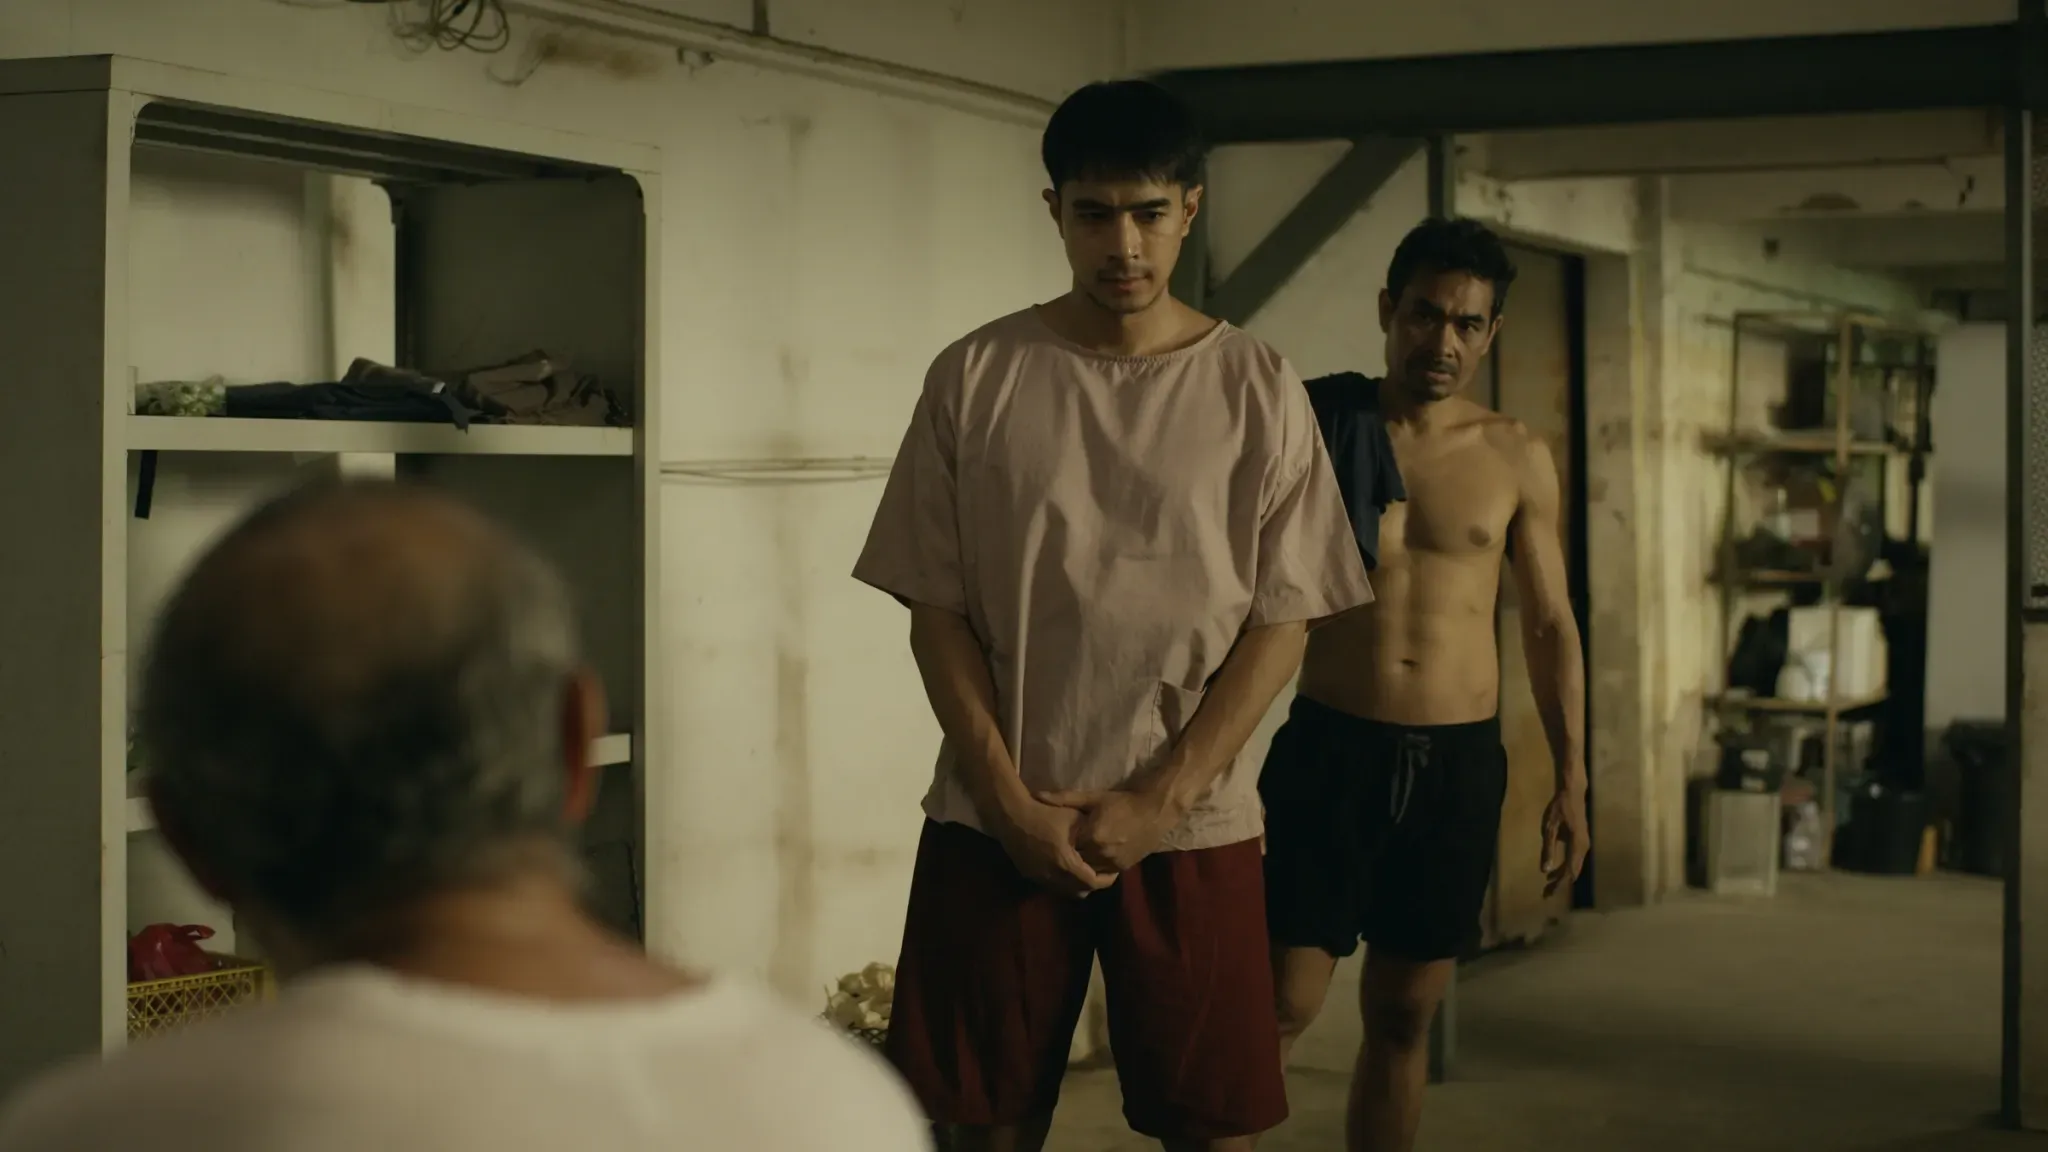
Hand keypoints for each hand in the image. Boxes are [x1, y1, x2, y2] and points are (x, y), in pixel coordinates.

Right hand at [993, 798, 1114, 896]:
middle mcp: (1053, 877)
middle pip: (1080, 891)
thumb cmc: (1045, 814)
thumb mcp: (1074, 819)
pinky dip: (1061, 881)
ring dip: (1076, 884)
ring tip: (1083, 870)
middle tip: (1100, 872)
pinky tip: (1063, 866)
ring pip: (1064, 891)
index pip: (1093, 883)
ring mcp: (1039, 878)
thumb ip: (1090, 836)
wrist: (1011, 816)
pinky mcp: (1029, 875)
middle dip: (1092, 884)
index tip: (1113, 871)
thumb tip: (1102, 844)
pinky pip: (1051, 885)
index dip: (1106, 879)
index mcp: (1066, 864)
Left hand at [1038, 787, 1177, 873]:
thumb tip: (1038, 795)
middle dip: (1068, 857)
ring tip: (1073, 858)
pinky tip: (1090, 861)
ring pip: (1089, 870)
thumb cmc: (1122, 802)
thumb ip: (1064, 798)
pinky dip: (1096, 868)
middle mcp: (1101, 853)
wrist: (1155, 812)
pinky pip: (1103, 873)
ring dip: (1082, 865)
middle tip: (1058, 852)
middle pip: (1076, 861)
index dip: (1058, 844)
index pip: (1065, 847)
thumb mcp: (1093, 798)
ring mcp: (1113, 863)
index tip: (1052, 840)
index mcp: (1091, 836)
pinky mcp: (1123, 868)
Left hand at [1541, 781, 1589, 895]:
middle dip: (1560, 884)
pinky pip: (1574, 860)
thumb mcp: (1550, 828)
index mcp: (1577, 845)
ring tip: (1548, 886)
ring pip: (1574, 867)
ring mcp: (1584, 845)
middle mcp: (1584, 848)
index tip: (1548, 894)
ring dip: (1562, 877)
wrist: (1574, 792)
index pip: (1569, 871)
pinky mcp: (1581, 842)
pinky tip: (1553, 871)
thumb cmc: (1561, 807)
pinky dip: (1564, 868)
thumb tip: (1545, 870)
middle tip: (1546, 894)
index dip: (1559, 884)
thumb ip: (1548, 849)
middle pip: (1573, 872)